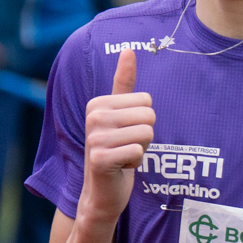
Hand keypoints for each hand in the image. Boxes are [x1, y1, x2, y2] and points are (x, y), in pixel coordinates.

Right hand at [79, 46, 153, 223]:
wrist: (101, 193)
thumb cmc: (116, 152)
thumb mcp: (120, 116)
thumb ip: (123, 84)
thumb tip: (128, 49)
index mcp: (98, 103)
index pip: (147, 100)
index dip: (142, 121)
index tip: (125, 134)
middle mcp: (93, 117)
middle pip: (149, 115)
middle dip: (145, 135)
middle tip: (126, 147)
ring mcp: (95, 138)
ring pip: (147, 133)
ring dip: (141, 149)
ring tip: (123, 157)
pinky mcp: (100, 158)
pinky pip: (139, 151)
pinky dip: (135, 163)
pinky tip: (120, 168)